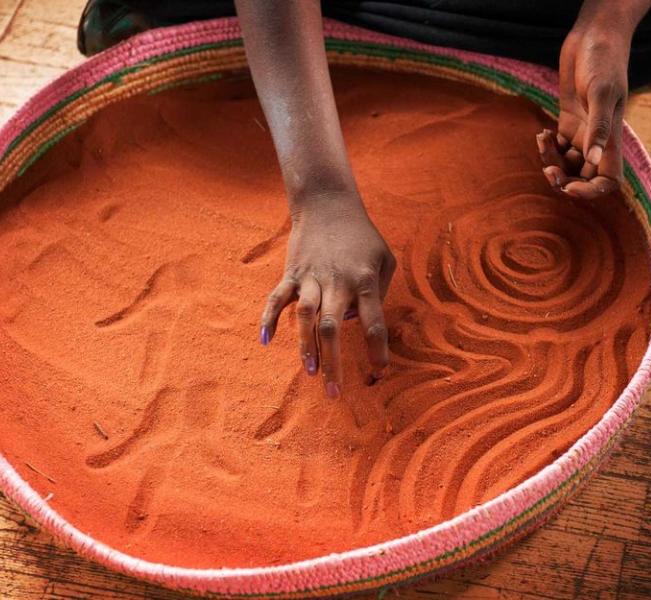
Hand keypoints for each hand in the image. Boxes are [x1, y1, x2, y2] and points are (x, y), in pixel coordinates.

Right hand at [259, 192, 395, 398]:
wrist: (328, 203)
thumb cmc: (362, 236)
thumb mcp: (385, 259)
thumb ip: (379, 294)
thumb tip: (359, 324)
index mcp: (365, 281)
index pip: (373, 322)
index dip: (376, 349)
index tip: (378, 372)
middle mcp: (337, 282)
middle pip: (333, 326)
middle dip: (334, 361)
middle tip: (334, 392)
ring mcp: (311, 277)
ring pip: (305, 316)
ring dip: (305, 345)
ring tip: (309, 371)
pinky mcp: (292, 273)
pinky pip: (277, 298)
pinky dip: (269, 317)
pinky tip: (264, 339)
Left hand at [538, 18, 631, 198]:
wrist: (594, 36)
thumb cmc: (603, 60)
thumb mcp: (600, 92)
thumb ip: (598, 128)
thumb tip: (592, 160)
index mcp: (612, 139)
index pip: (608, 181)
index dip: (591, 192)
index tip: (570, 188)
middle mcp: (597, 139)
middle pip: (583, 177)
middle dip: (564, 179)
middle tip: (548, 169)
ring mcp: (582, 130)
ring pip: (566, 163)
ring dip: (551, 160)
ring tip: (542, 141)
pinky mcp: (568, 119)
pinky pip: (557, 145)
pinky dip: (547, 146)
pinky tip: (541, 133)